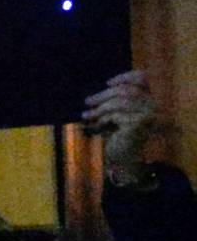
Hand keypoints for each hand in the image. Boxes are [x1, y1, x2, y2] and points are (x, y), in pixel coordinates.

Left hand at [81, 70, 157, 186]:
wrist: (121, 163)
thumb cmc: (115, 139)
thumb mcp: (111, 116)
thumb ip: (111, 102)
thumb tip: (94, 94)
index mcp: (147, 101)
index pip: (142, 79)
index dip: (124, 77)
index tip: (107, 83)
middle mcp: (153, 105)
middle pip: (127, 90)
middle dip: (103, 95)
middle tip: (87, 102)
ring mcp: (149, 114)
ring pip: (121, 101)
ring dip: (101, 108)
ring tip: (87, 116)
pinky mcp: (141, 122)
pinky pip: (118, 114)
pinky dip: (105, 119)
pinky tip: (99, 127)